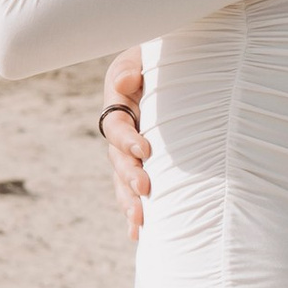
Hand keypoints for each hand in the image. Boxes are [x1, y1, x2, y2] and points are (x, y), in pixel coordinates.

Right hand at [99, 51, 149, 241]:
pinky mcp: (142, 164)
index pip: (116, 126)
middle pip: (117, 159)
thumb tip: (126, 82)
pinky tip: (136, 233)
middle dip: (129, 176)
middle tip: (145, 189)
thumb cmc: (160, 57)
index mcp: (118, 104)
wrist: (172, 65)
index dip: (127, 140)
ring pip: (122, 180)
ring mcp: (130, 151)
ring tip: (140, 218)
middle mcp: (121, 132)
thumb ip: (130, 68)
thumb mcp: (143, 55)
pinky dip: (133, 211)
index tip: (145, 151)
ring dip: (129, 200)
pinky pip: (133, 190)